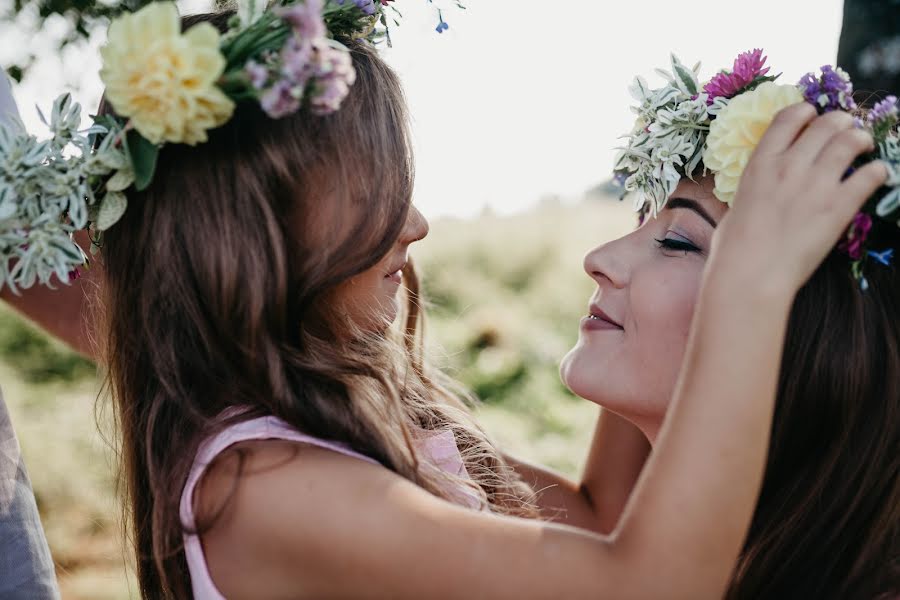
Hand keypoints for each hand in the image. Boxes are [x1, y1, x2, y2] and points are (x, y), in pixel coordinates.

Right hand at [711, 103, 887, 295]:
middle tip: (846, 130)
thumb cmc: (733, 248)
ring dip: (862, 139)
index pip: (788, 117)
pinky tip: (877, 175)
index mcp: (760, 164)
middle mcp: (790, 166)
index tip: (812, 116)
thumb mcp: (736, 206)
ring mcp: (816, 184)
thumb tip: (762, 190)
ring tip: (864, 146)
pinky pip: (870, 175)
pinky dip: (877, 171)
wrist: (750, 275)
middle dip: (840, 122)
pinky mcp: (839, 206)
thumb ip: (756, 189)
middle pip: (826, 123)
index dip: (805, 111)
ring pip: (851, 140)